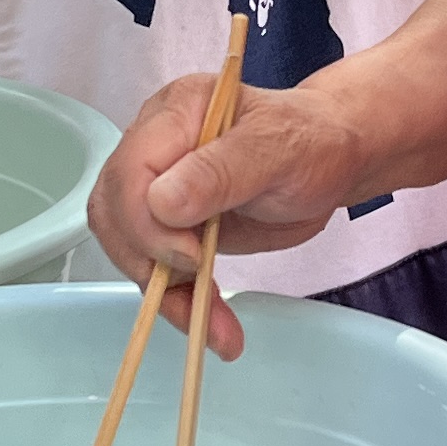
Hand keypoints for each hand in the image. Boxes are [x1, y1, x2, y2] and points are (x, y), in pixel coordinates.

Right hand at [90, 73, 371, 354]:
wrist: (331, 159)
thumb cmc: (310, 142)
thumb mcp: (277, 151)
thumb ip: (221, 172)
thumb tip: (160, 203)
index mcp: (175, 114)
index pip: (129, 170)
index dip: (147, 221)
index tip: (193, 255)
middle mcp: (154, 147)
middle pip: (115, 212)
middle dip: (150, 261)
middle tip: (203, 283)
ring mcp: (158, 188)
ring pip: (130, 249)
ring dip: (167, 296)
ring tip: (217, 329)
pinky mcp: (172, 227)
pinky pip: (159, 271)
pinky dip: (183, 305)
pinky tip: (217, 331)